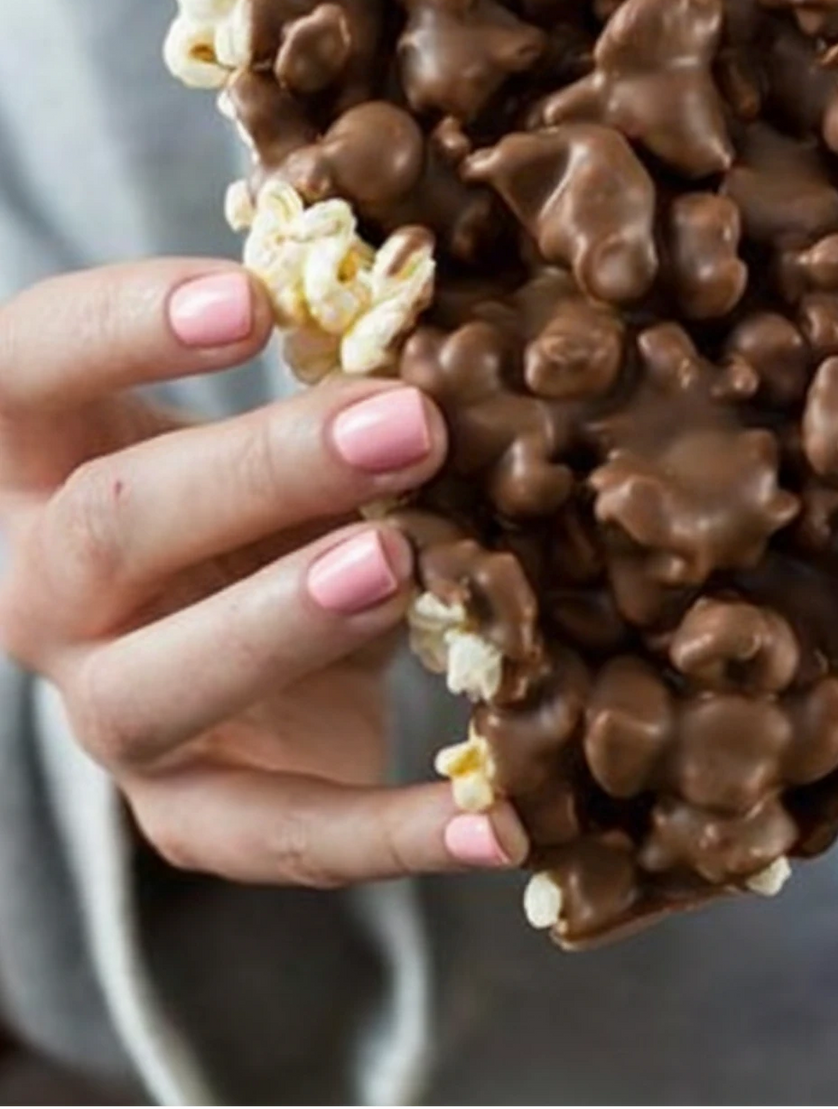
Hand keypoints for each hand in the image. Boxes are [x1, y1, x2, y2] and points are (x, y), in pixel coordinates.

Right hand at [0, 260, 525, 885]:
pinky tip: (494, 820)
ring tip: (400, 565)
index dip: (122, 328)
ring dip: (282, 625)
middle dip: (258, 471)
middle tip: (406, 424)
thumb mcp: (289, 431)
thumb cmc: (265, 493)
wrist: (243, 642)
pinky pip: (272, 834)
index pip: (30, 366)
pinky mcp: (189, 807)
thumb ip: (342, 393)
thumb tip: (469, 352)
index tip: (253, 301)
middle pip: (108, 528)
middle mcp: (47, 585)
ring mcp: (108, 707)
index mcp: (45, 454)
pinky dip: (387, 830)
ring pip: (153, 688)